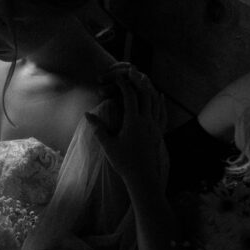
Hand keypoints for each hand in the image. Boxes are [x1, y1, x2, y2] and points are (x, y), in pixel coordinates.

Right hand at [85, 65, 166, 188]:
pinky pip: (163, 113)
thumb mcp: (108, 145)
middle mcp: (147, 121)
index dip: (124, 84)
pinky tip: (160, 96)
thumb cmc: (124, 163)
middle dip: (138, 81)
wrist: (143, 178)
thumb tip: (87, 114)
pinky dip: (161, 102)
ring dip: (149, 88)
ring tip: (143, 79)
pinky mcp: (159, 133)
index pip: (130, 96)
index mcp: (133, 122)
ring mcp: (155, 127)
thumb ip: (98, 128)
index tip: (117, 77)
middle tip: (131, 71)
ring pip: (155, 102)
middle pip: (145, 94)